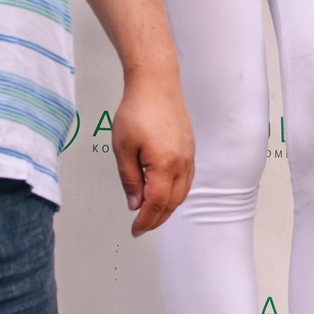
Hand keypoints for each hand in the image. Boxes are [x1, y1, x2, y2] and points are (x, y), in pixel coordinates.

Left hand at [107, 70, 193, 237]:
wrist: (156, 83)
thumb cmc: (139, 109)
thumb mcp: (123, 149)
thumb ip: (130, 180)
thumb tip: (135, 203)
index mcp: (165, 165)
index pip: (156, 204)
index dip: (145, 221)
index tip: (135, 230)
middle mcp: (182, 162)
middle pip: (173, 202)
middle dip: (157, 218)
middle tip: (141, 227)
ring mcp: (189, 155)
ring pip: (182, 192)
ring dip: (168, 207)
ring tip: (151, 214)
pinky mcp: (189, 148)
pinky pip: (187, 179)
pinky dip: (176, 192)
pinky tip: (165, 193)